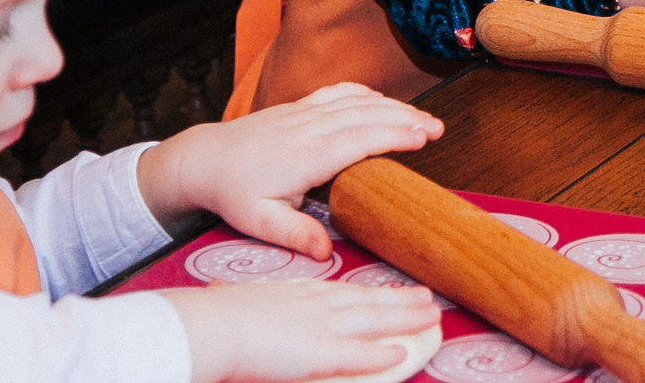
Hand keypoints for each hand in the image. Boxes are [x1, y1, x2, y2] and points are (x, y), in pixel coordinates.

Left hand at [138, 84, 443, 254]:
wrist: (204, 159)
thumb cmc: (233, 192)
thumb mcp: (258, 222)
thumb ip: (294, 234)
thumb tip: (326, 251)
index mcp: (305, 156)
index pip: (359, 139)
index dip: (394, 135)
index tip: (423, 137)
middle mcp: (309, 127)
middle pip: (367, 115)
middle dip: (406, 118)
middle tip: (438, 128)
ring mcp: (305, 112)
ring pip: (358, 101)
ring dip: (393, 105)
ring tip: (423, 117)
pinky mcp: (301, 106)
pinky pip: (341, 92)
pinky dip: (368, 94)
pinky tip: (384, 102)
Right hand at [164, 279, 439, 382]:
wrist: (212, 325)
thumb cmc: (212, 314)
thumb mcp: (226, 297)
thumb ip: (230, 295)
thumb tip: (217, 290)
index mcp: (295, 292)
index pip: (341, 291)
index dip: (367, 292)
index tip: (388, 290)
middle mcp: (315, 304)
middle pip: (367, 300)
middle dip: (400, 299)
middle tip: (428, 296)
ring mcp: (321, 326)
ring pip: (374, 320)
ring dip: (406, 318)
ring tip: (432, 316)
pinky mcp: (319, 353)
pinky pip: (359, 355)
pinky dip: (382, 353)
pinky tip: (402, 353)